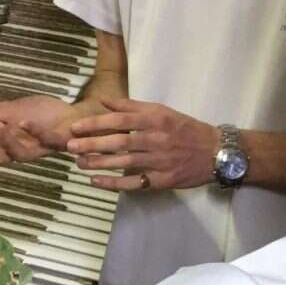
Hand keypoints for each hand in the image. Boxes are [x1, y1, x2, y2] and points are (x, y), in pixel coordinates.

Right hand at [0, 94, 79, 176]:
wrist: (75, 116)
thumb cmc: (40, 117)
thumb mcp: (4, 110)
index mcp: (8, 147)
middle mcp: (22, 151)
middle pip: (0, 159)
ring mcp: (40, 148)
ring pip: (22, 153)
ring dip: (9, 141)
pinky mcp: (59, 141)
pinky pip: (48, 139)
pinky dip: (38, 132)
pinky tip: (26, 122)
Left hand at [68, 97, 221, 191]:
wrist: (216, 152)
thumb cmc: (185, 129)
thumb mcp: (162, 111)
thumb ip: (132, 107)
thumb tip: (104, 101)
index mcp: (155, 119)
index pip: (120, 120)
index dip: (96, 123)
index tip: (75, 127)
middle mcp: (156, 139)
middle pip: (120, 142)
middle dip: (92, 144)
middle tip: (70, 146)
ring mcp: (160, 161)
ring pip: (124, 163)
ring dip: (99, 163)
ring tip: (79, 163)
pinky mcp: (163, 180)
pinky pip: (135, 183)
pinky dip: (114, 183)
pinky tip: (96, 181)